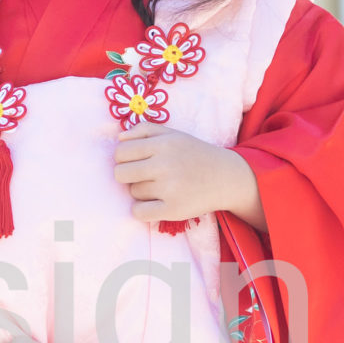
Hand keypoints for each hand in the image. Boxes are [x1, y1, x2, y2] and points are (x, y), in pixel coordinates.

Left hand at [114, 128, 261, 228]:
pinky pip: (138, 212)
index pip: (121, 152)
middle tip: (143, 175)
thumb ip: (145, 130)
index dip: (124, 158)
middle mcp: (164, 165)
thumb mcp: (173, 134)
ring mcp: (169, 189)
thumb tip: (119, 138)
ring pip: (132, 192)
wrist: (224, 177)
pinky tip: (155, 203)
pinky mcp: (173, 210)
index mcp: (162, 144)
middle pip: (120, 174)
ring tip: (160, 187)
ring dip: (141, 191)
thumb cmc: (194, 154)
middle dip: (128, 175)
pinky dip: (142, 210)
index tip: (135, 161)